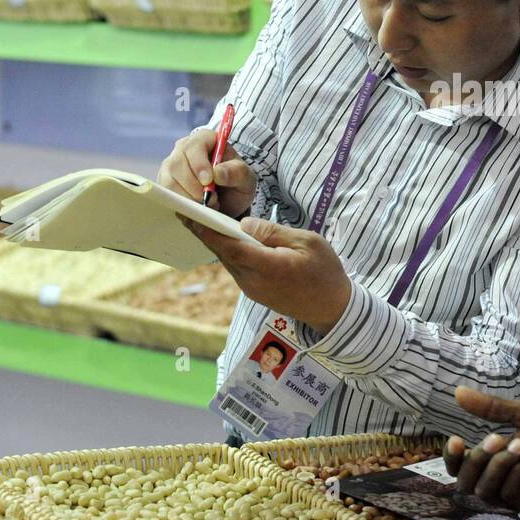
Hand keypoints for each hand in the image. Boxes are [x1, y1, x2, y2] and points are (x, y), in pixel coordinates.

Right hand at [159, 128, 255, 217]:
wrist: (229, 200)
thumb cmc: (236, 182)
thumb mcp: (246, 178)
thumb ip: (237, 172)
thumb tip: (217, 173)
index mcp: (205, 139)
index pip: (194, 146)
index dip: (199, 164)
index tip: (208, 181)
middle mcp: (184, 149)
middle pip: (177, 164)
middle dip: (193, 186)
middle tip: (212, 201)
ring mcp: (171, 166)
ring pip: (169, 181)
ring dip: (188, 198)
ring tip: (208, 206)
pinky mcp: (166, 183)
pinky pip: (167, 195)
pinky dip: (182, 206)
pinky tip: (197, 210)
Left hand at [184, 216, 351, 334]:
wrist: (332, 308)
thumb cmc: (325, 271)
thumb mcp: (308, 242)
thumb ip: (274, 232)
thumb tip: (244, 223)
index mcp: (268, 267)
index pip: (230, 247)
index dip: (207, 230)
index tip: (189, 215)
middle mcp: (254, 281)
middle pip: (222, 254)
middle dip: (203, 233)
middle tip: (186, 212)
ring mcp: (252, 290)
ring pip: (227, 262)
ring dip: (214, 243)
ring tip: (201, 221)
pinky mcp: (254, 293)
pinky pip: (235, 269)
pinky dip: (227, 253)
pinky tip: (224, 239)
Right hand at [443, 387, 519, 512]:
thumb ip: (491, 407)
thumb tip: (457, 391)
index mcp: (495, 462)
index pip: (459, 470)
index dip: (451, 459)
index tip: (455, 438)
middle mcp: (501, 482)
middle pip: (465, 484)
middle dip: (477, 458)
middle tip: (499, 437)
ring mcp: (516, 496)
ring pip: (485, 491)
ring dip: (500, 464)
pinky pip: (510, 495)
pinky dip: (516, 473)